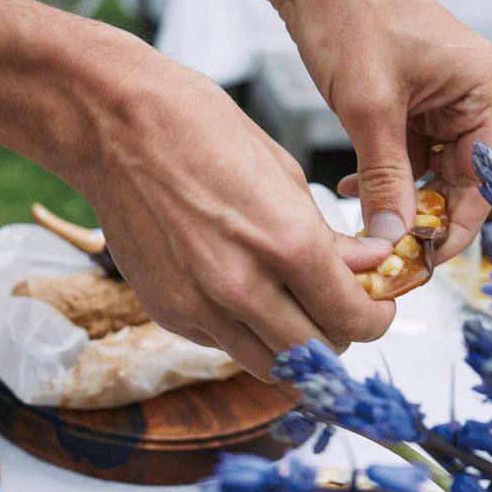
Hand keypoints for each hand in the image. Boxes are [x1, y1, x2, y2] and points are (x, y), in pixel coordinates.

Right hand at [68, 32, 395, 378]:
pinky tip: (246, 295)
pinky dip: (246, 332)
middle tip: (341, 313)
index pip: (351, 318)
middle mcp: (242, 287)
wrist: (116, 126)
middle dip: (339, 337)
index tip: (375, 309)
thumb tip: (369, 267)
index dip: (374, 319)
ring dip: (293, 348)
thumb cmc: (202, 131)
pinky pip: (224, 345)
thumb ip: (329, 237)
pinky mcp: (168, 312)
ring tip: (298, 313)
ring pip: (269, 365)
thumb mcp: (285, 174)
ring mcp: (200, 306)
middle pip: (316, 354)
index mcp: (286, 244)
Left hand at [280, 0, 491, 262]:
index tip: (426, 259)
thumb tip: (392, 239)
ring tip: (368, 227)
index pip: (485, 178)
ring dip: (399, 199)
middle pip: (460, 178)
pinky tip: (355, 191)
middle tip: (392, 254)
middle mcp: (470, 91)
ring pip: (430, 170)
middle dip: (425, 217)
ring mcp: (440, 95)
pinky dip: (383, 176)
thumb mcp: (368, 110)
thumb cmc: (349, 16)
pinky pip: (406, 152)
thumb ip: (386, 179)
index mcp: (481, 87)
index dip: (458, 225)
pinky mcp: (409, 97)